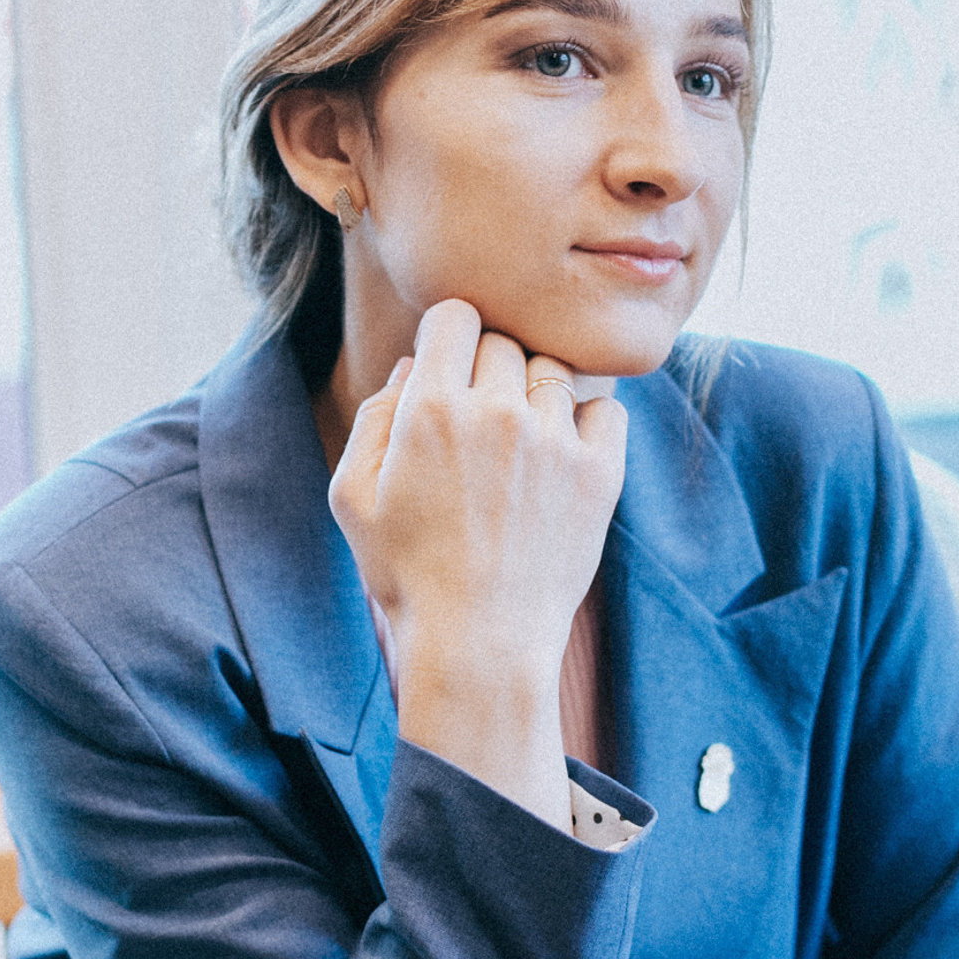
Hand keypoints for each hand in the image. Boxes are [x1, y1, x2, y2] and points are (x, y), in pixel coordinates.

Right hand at [328, 300, 626, 826]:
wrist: (479, 643)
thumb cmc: (407, 574)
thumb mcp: (353, 498)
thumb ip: (374, 417)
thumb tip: (416, 366)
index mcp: (431, 407)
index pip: (454, 314)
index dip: (449, 337)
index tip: (450, 370)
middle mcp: (496, 410)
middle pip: (503, 341)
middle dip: (488, 370)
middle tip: (479, 426)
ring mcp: (554, 439)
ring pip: (553, 371)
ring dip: (535, 396)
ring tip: (519, 450)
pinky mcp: (600, 471)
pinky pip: (605, 408)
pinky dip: (587, 422)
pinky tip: (561, 459)